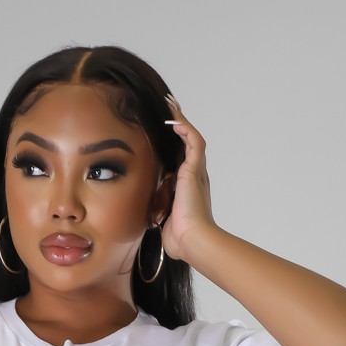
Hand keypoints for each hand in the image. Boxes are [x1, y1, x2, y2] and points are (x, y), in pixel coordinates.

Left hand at [160, 91, 217, 263]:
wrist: (193, 240)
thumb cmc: (180, 238)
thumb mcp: (163, 222)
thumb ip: (158, 215)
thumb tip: (150, 219)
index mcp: (187, 188)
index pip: (179, 159)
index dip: (173, 145)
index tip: (163, 135)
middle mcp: (194, 177)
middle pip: (187, 143)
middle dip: (178, 125)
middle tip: (169, 109)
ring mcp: (196, 172)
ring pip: (191, 137)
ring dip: (181, 121)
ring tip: (171, 105)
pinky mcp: (195, 170)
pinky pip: (194, 142)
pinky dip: (185, 129)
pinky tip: (175, 121)